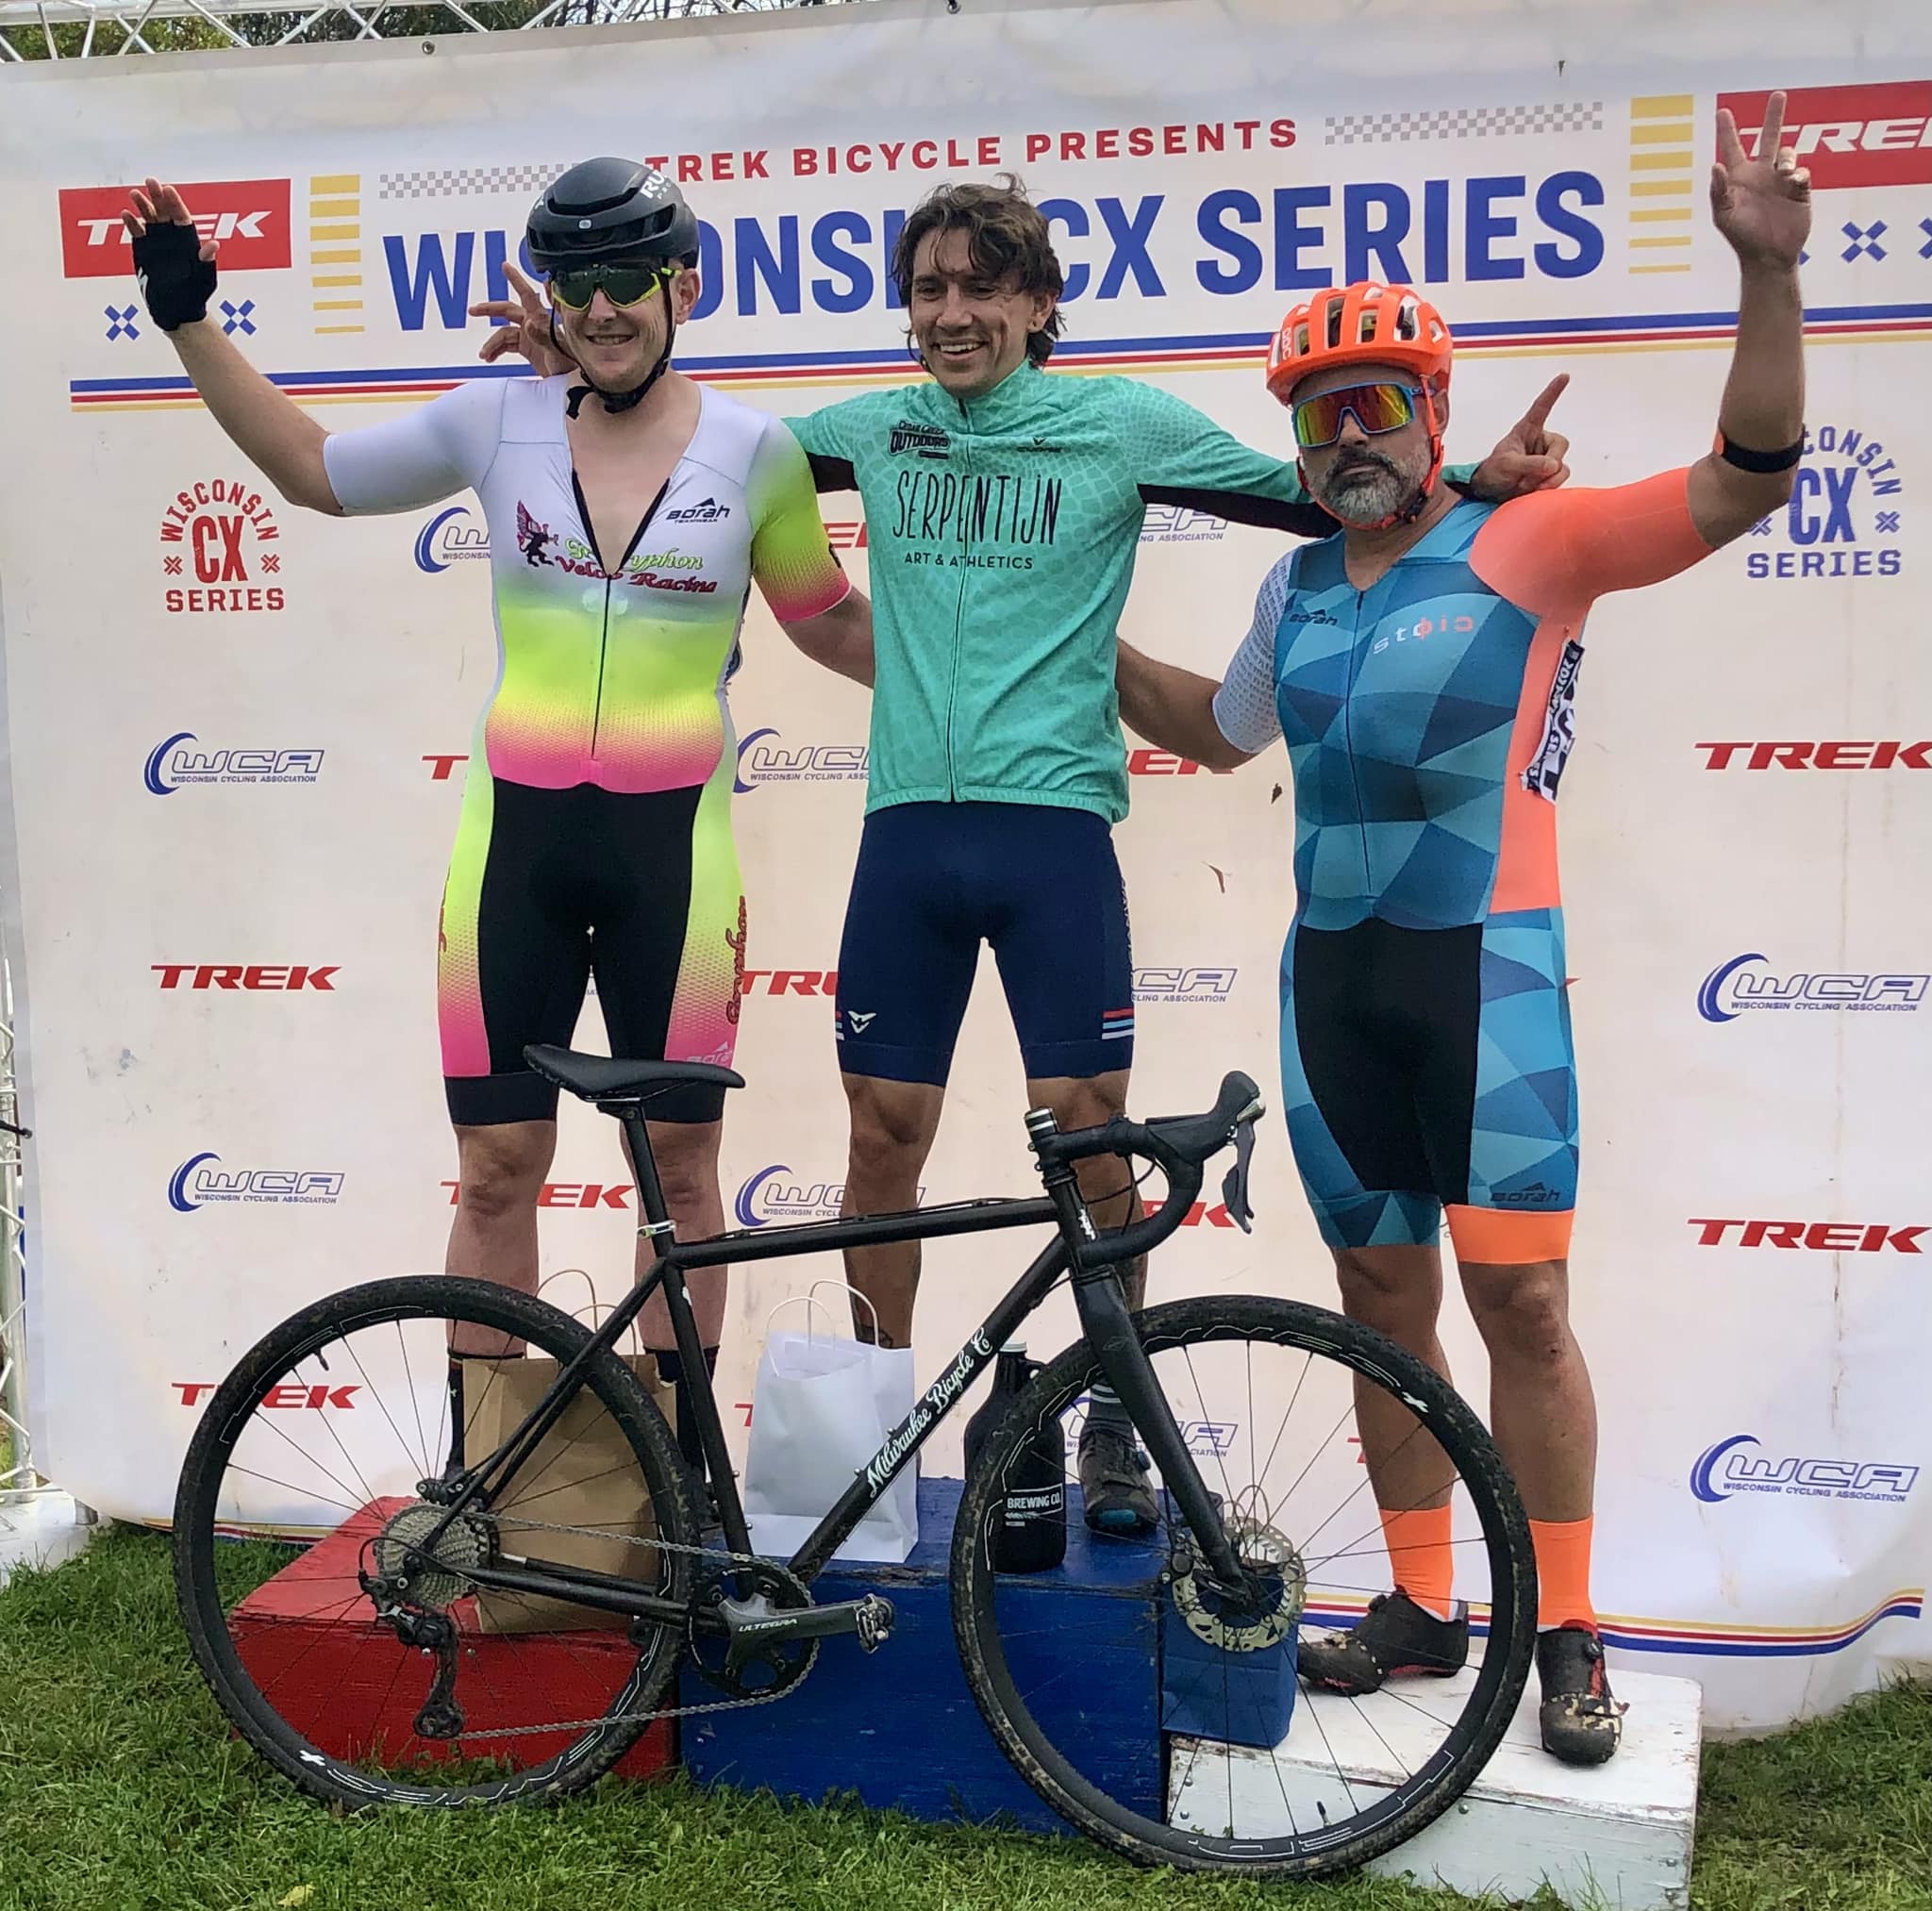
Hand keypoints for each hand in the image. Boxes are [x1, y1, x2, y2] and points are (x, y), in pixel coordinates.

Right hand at [123, 178, 218, 331]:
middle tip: (151, 181)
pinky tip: (126, 214)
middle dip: (158, 196)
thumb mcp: (204, 278)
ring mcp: (157, 242)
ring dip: (143, 205)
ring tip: (135, 194)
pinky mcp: (143, 249)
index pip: (181, 217)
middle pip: (164, 211)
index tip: (169, 190)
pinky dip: (131, 223)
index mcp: (189, 241)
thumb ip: (206, 261)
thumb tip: (213, 245)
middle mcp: (173, 237)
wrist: (178, 309)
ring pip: (149, 218)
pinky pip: (137, 232)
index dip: (175, 203)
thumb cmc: (195, 294)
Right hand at [469, 261, 575, 375]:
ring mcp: (529, 336)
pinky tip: (489, 358)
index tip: (505, 266)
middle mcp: (534, 324)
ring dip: (492, 343)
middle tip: (472, 310)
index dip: (516, 279)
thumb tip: (527, 323)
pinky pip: (507, 345)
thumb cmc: (568, 366)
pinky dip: (496, 350)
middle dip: (489, 310)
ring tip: (484, 355)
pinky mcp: (527, 348)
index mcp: (541, 320)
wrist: (571, 383)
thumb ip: (543, 337)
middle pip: (507, 310)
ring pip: (504, 332)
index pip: (527, 295)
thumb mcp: (557, 352)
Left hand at [1468, 374, 1570, 498]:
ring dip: (1544, 481)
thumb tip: (1553, 465)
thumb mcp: (1507, 465)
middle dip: (1547, 465)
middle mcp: (1541, 442)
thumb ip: (1529, 463)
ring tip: (1523, 485)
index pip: (1542, 407)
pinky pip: (1560, 480)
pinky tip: (1531, 490)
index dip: (1553, 392)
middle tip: (1527, 476)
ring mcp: (1547, 458)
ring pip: (1562, 468)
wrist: (1490, 493)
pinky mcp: (1550, 475)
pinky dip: (1547, 488)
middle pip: (1561, 447)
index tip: (1564, 375)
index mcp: (1527, 430)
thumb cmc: (1494, 472)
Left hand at [1713, 91, 1810, 271]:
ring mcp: (1781, 180)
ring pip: (1787, 152)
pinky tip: (1792, 183)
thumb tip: (1716, 165)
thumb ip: (1718, 191)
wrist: (1768, 257)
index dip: (1727, 131)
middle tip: (1778, 94)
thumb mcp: (1724, 216)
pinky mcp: (1799, 190)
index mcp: (1739, 178)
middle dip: (1774, 116)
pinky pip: (1801, 172)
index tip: (1722, 111)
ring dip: (1786, 157)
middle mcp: (1761, 174)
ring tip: (1782, 173)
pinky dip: (1797, 174)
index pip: (1732, 148)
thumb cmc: (1741, 237)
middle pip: (1769, 137)